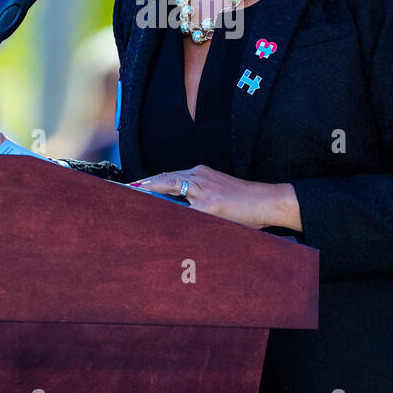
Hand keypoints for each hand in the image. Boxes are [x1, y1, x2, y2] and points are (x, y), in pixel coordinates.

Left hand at [130, 164, 299, 230]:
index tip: (129, 189)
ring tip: (132, 203)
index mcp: (200, 173)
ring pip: (170, 191)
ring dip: (151, 197)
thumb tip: (171, 212)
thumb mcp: (218, 194)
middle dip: (142, 188)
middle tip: (122, 194)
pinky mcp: (210, 205)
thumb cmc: (245, 202)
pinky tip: (157, 219)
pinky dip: (170, 215)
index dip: (146, 183)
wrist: (270, 200)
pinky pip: (185, 211)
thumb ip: (196, 199)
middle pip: (163, 180)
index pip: (166, 177)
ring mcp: (204, 191)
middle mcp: (199, 177)